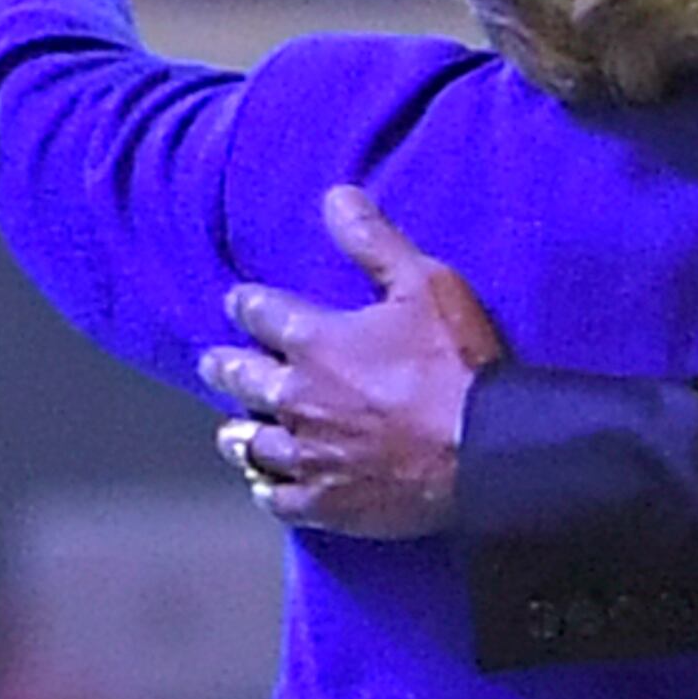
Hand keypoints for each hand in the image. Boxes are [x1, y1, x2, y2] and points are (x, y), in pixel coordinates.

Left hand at [201, 188, 503, 540]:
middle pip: (240, 378)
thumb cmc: (457, 366)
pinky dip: (266, 488)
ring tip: (231, 430)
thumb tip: (336, 195)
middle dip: (225, 366)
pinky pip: (277, 498)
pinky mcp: (324, 502)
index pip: (260, 312)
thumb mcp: (424, 284)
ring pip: (249, 442)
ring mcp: (306, 454)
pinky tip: (264, 485)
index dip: (246, 304)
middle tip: (214, 364)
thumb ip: (374, 241)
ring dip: (238, 431)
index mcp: (314, 341)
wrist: (484, 451)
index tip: (238, 301)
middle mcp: (296, 398)